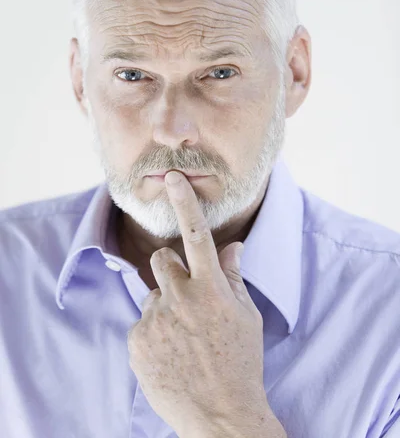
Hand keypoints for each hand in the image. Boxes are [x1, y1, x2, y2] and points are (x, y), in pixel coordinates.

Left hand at [127, 171, 275, 436]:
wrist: (220, 415)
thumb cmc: (241, 362)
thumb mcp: (247, 317)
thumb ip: (234, 277)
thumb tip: (232, 246)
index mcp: (211, 288)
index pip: (196, 234)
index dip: (184, 202)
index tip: (172, 178)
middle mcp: (180, 298)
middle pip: (161, 258)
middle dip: (170, 268)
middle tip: (186, 296)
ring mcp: (155, 320)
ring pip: (152, 294)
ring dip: (165, 306)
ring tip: (183, 337)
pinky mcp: (137, 342)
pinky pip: (142, 323)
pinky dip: (154, 333)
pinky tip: (171, 355)